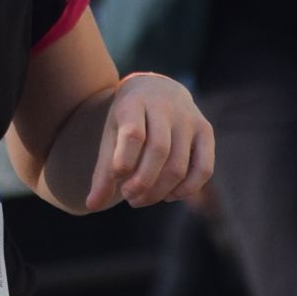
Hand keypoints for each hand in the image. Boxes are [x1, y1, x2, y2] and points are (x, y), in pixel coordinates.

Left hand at [87, 73, 213, 209]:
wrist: (158, 89)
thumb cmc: (129, 120)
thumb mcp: (111, 136)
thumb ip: (103, 171)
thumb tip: (91, 206)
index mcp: (135, 102)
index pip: (133, 134)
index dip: (124, 162)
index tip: (116, 179)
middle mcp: (165, 107)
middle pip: (159, 152)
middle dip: (142, 183)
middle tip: (129, 197)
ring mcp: (189, 118)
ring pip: (179, 165)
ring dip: (159, 191)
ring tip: (141, 199)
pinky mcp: (206, 131)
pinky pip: (204, 168)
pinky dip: (187, 189)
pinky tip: (169, 196)